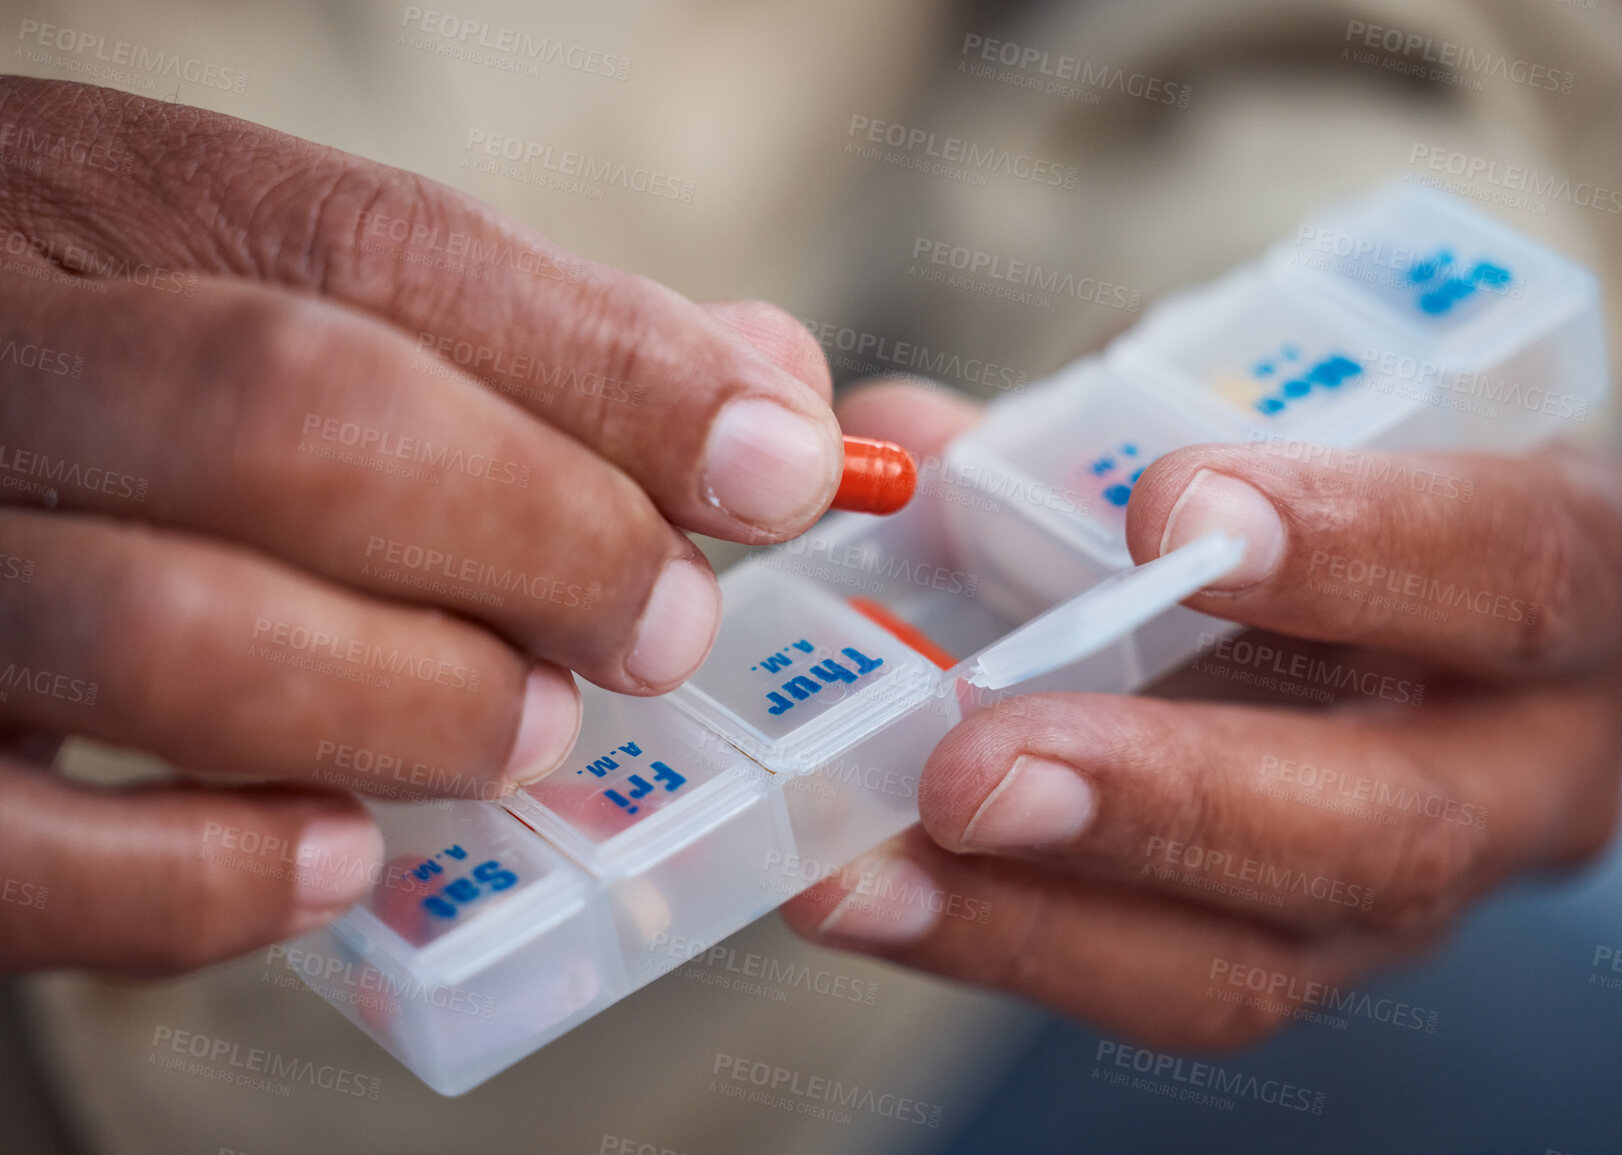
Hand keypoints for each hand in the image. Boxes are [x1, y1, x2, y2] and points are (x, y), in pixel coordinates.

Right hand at [0, 78, 839, 972]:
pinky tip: (341, 851)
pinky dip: (226, 879)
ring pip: (175, 635)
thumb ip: (516, 333)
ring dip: (417, 705)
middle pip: (289, 419)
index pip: (380, 254)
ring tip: (522, 734)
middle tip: (655, 627)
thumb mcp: (259, 274)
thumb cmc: (98, 368)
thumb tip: (762, 395)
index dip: (616, 375)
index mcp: (92, 203)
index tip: (777, 464)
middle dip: (539, 537)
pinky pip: (37, 861)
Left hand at [785, 380, 1621, 1050]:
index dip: (1359, 548)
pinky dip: (1006, 938)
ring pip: (1261, 958)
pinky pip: (1164, 983)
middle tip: (980, 763)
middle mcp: (1537, 766)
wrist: (1395, 595)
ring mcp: (1423, 896)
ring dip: (1048, 914)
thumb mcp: (1265, 403)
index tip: (1171, 512)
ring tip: (878, 867)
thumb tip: (900, 446)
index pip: (1517, 570)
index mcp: (1587, 572)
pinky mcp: (1302, 958)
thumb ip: (1108, 410)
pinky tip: (876, 893)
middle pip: (1395, 827)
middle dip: (1169, 798)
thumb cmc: (1342, 466)